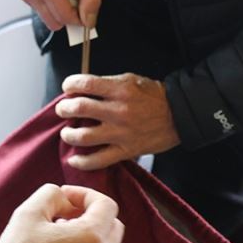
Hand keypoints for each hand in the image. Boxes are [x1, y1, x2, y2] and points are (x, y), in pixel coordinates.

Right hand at [0, 184, 122, 242]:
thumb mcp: (28, 212)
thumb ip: (52, 194)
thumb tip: (67, 201)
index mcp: (91, 237)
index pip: (107, 205)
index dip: (86, 195)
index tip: (66, 198)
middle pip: (114, 227)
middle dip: (93, 216)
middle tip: (65, 217)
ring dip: (91, 239)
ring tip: (60, 240)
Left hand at [56, 73, 180, 170]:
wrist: (179, 115)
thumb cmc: (154, 96)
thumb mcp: (131, 80)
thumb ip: (107, 84)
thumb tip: (83, 89)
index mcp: (120, 89)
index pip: (85, 84)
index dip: (70, 85)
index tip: (67, 88)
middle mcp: (118, 111)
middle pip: (80, 108)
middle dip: (65, 109)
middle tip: (63, 110)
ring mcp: (121, 133)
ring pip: (84, 136)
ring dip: (69, 135)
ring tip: (67, 133)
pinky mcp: (126, 150)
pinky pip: (99, 160)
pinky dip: (82, 162)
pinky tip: (74, 159)